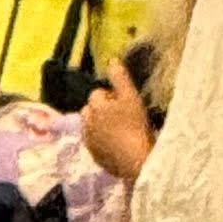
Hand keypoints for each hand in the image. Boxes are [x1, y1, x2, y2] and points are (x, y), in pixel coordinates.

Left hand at [80, 62, 155, 184]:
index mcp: (94, 105)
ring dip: (100, 126)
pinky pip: (96, 144)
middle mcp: (86, 122)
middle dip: (101, 110)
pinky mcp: (94, 157)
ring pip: (91, 127)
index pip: (98, 93)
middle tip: (121, 117)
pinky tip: (117, 145)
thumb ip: (119, 76)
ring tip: (119, 131)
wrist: (136, 161)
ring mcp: (89, 141)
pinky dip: (103, 142)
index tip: (124, 103)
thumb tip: (112, 60)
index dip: (112, 96)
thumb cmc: (135, 125)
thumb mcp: (131, 96)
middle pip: (91, 110)